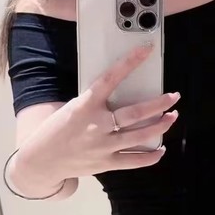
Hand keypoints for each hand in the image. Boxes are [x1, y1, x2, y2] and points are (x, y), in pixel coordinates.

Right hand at [19, 43, 179, 181]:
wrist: (41, 160)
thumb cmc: (56, 130)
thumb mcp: (72, 108)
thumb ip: (94, 103)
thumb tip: (121, 92)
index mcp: (84, 106)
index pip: (110, 78)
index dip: (129, 62)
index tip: (146, 50)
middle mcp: (96, 125)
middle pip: (135, 113)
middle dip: (159, 104)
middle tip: (173, 96)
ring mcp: (102, 146)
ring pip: (140, 135)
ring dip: (160, 125)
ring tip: (172, 117)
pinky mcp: (106, 164)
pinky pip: (135, 160)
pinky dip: (151, 156)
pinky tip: (161, 149)